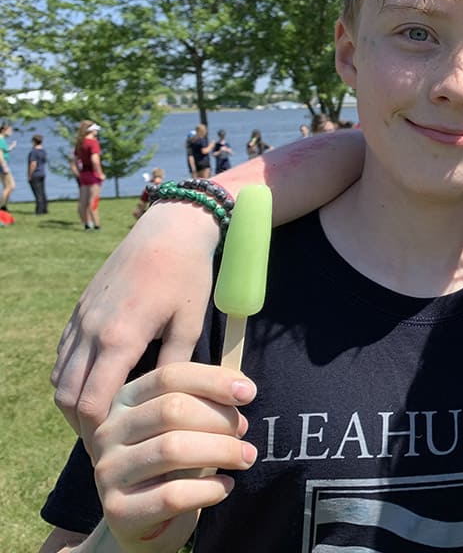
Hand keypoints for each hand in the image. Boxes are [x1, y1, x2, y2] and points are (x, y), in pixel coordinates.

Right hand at [53, 202, 219, 441]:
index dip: (98, 431)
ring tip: (99, 417)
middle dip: (80, 423)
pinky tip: (95, 383)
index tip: (116, 446)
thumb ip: (176, 366)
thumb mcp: (190, 323)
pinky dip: (71, 375)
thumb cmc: (187, 275)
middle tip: (105, 441)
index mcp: (119, 338)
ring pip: (59, 375)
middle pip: (66, 395)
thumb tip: (174, 403)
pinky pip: (63, 353)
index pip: (91, 402)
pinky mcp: (80, 310)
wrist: (169, 229)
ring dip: (73, 400)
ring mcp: (80, 319)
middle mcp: (91, 331)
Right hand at [91, 363, 256, 551]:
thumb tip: (243, 391)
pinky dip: (209, 489)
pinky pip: (172, 494)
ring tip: (246, 458)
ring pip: (173, 449)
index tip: (249, 393)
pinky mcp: (117, 510)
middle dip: (220, 419)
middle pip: (172, 409)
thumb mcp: (186, 426)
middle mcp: (109, 431)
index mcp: (126, 400)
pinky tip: (225, 486)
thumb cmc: (173, 464)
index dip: (213, 380)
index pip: (169, 376)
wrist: (146, 521)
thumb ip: (205, 402)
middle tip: (244, 433)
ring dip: (222, 451)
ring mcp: (108, 470)